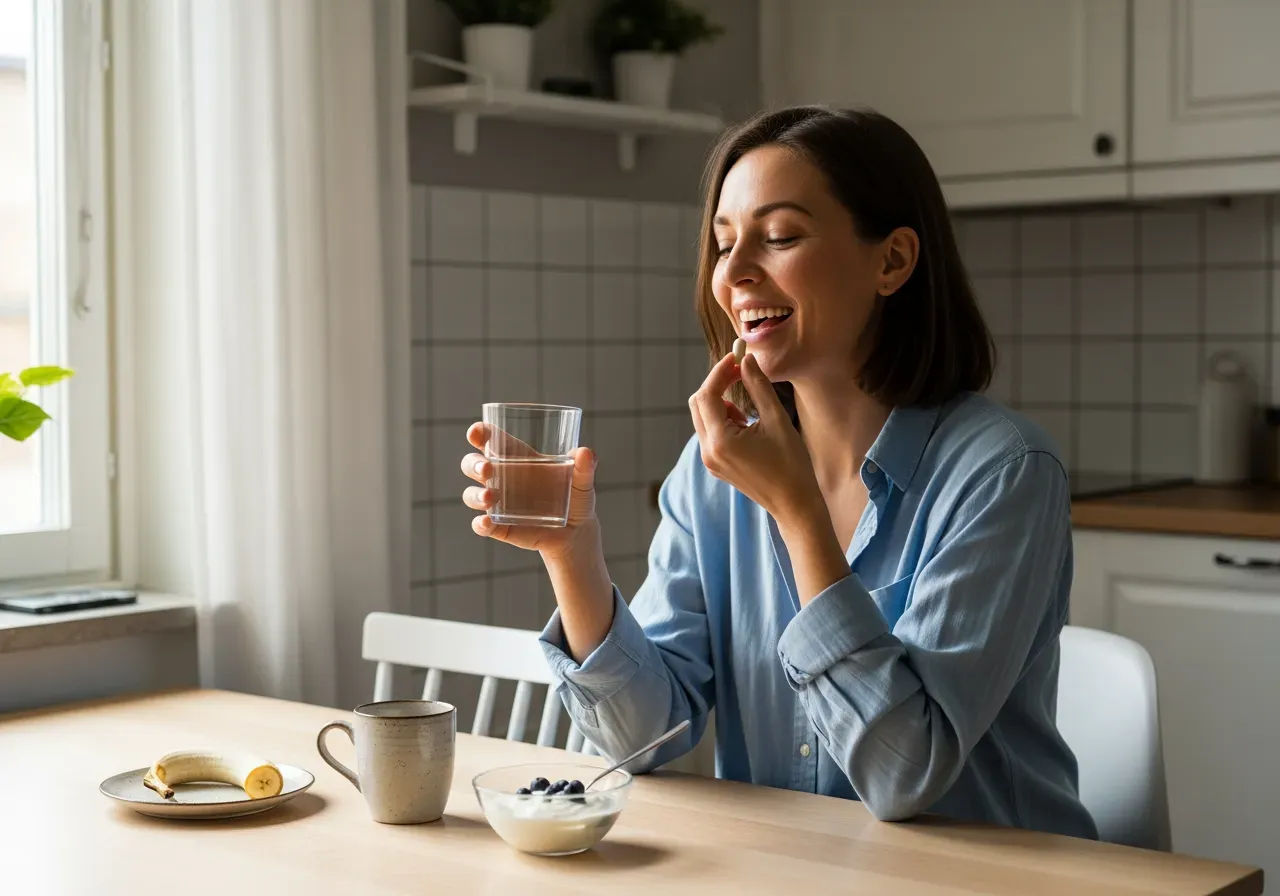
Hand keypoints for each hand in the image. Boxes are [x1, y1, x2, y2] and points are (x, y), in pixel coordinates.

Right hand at [461, 422, 599, 560]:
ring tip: (490, 497)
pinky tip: (486, 522)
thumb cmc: (575, 496)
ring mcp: (497, 503)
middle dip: (474, 464)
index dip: (479, 433)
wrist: (576, 531)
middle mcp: (501, 478)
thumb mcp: (582, 481)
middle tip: (487, 468)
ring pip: (472, 494)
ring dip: (475, 494)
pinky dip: (480, 524)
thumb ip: (584, 467)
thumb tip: (586, 453)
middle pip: (472, 464)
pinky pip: (481, 524)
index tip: (476, 432)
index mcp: (517, 457)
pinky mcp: (499, 526)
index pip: (491, 440)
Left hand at [688, 352, 822, 522]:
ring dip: (721, 403)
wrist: (794, 503)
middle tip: (740, 373)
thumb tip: (746, 360)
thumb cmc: (791, 463)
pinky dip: (723, 419)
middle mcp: (708, 451)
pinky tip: (746, 426)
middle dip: (717, 384)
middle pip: (698, 404)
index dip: (720, 372)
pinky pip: (710, 432)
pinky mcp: (715, 465)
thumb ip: (758, 387)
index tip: (736, 357)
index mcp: (721, 441)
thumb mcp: (776, 420)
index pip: (707, 395)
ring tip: (749, 412)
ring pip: (703, 417)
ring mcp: (710, 460)